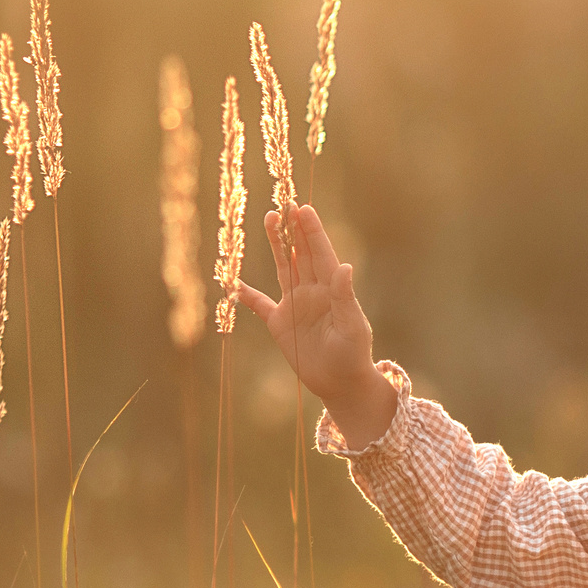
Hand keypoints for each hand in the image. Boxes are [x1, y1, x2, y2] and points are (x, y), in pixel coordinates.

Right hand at [237, 203, 393, 446]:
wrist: (340, 383)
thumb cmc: (353, 355)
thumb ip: (344, 297)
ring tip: (270, 219)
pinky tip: (234, 281)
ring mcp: (294, 305)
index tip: (303, 208)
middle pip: (300, 253)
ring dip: (276, 245)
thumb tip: (344, 267)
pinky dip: (246, 294)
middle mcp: (312, 291)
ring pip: (283, 267)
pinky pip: (259, 304)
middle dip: (293, 229)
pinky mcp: (279, 323)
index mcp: (331, 289)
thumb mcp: (352, 326)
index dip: (312, 231)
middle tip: (285, 203)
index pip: (320, 253)